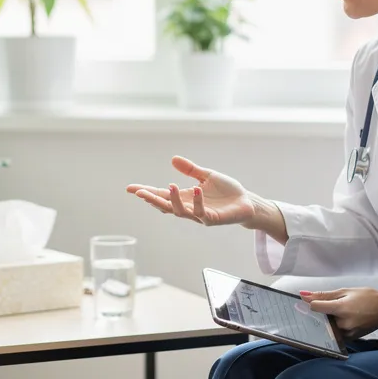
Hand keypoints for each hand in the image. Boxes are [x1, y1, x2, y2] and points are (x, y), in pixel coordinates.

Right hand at [127, 156, 254, 226]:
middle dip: (152, 199)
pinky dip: (198, 202)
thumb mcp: (206, 176)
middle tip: (139, 193)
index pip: (162, 195)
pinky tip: (196, 189)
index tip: (130, 188)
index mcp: (185, 197)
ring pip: (181, 211)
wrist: (247, 202)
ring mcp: (200, 215)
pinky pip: (202, 212)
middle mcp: (189, 207)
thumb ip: (190, 169)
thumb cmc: (227, 191)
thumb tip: (173, 159)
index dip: (146, 191)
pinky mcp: (213, 219)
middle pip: (166, 206)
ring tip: (170, 186)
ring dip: (174, 200)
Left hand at [301, 288, 377, 340]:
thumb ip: (324, 295)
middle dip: (319, 314)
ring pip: (326, 328)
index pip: (315, 308)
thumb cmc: (368, 297)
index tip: (307, 301)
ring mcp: (347, 334)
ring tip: (338, 312)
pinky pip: (335, 334)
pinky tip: (341, 319)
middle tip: (327, 306)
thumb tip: (303, 294)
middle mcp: (343, 324)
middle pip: (320, 320)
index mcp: (341, 309)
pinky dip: (334, 327)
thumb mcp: (346, 291)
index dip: (309, 303)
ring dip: (326, 321)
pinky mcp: (350, 339)